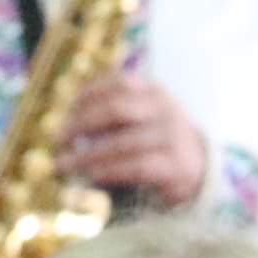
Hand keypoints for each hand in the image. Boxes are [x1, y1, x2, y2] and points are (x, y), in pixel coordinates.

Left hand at [56, 71, 211, 205]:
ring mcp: (172, 137)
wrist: (198, 168)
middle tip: (58, 139)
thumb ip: (113, 112)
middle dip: (82, 123)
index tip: (66, 110)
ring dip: (88, 155)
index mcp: (154, 91)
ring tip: (65, 165)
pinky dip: (111, 171)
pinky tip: (93, 176)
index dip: (88, 94)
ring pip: (123, 143)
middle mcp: (165, 109)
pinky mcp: (174, 166)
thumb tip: (66, 122)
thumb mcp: (142, 116)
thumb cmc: (157, 141)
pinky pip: (137, 167)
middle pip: (117, 109)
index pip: (119, 82)